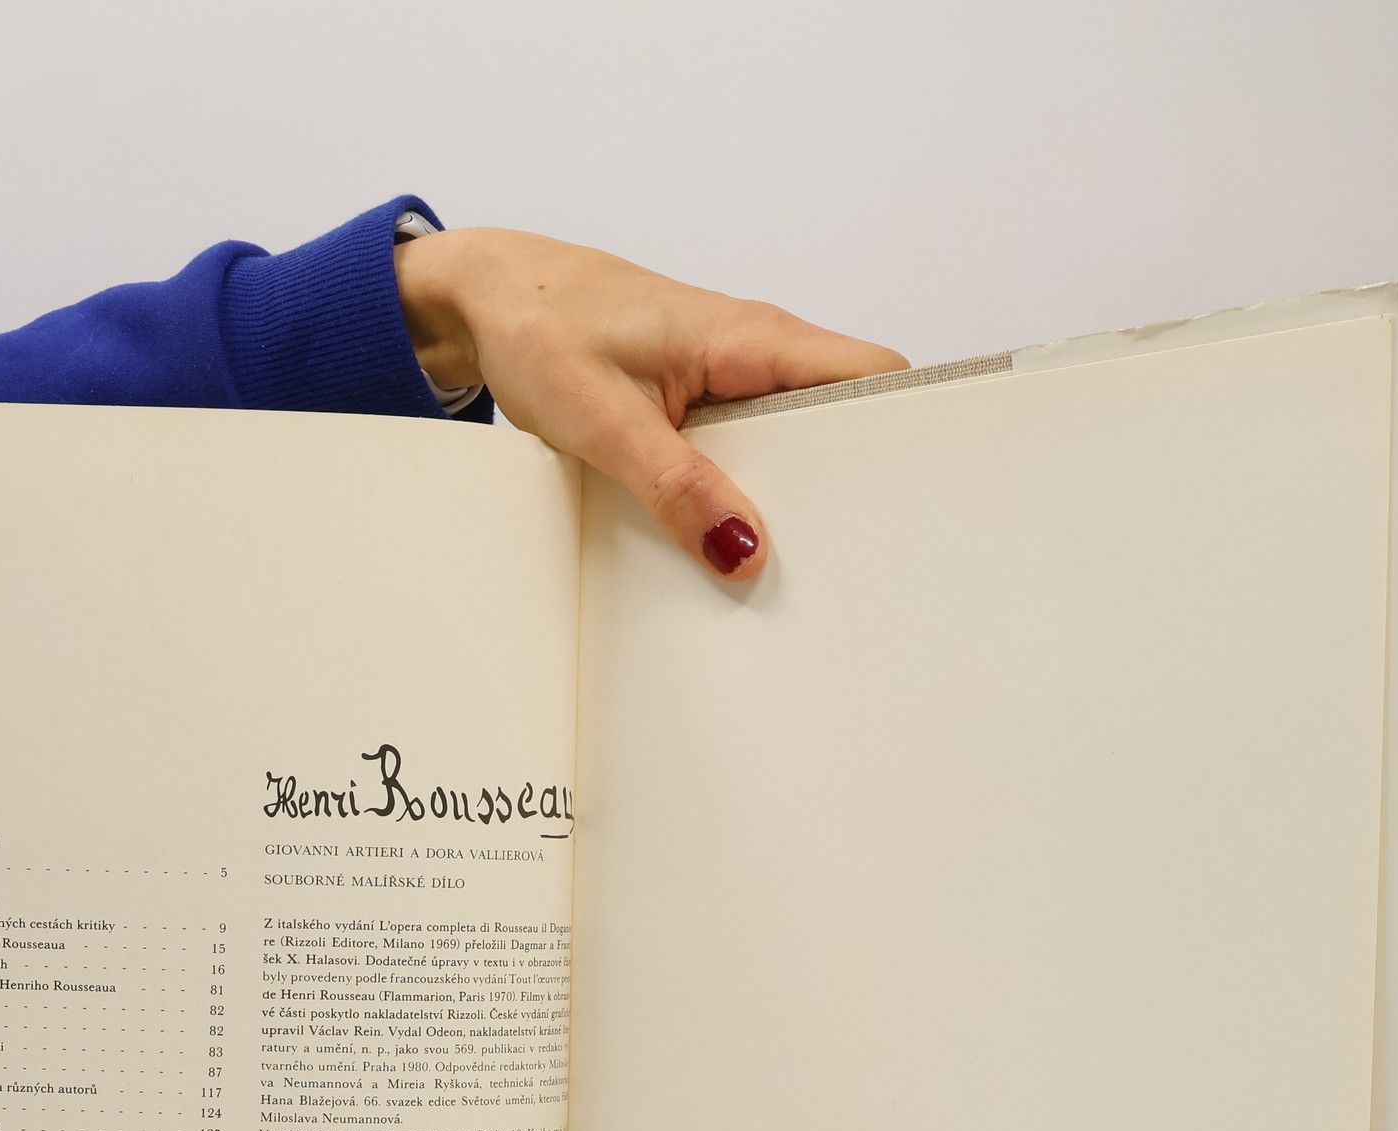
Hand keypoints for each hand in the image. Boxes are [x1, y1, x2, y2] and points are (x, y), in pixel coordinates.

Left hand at [394, 228, 907, 580]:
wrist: (483, 298)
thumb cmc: (537, 325)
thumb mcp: (602, 420)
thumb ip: (676, 487)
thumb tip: (742, 550)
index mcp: (751, 339)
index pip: (874, 377)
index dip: (906, 433)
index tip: (913, 500)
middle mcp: (755, 352)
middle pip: (844, 419)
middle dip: (852, 485)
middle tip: (847, 561)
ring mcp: (730, 376)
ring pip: (795, 439)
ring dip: (794, 494)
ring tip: (794, 564)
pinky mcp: (701, 400)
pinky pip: (749, 447)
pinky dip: (747, 488)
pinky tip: (731, 535)